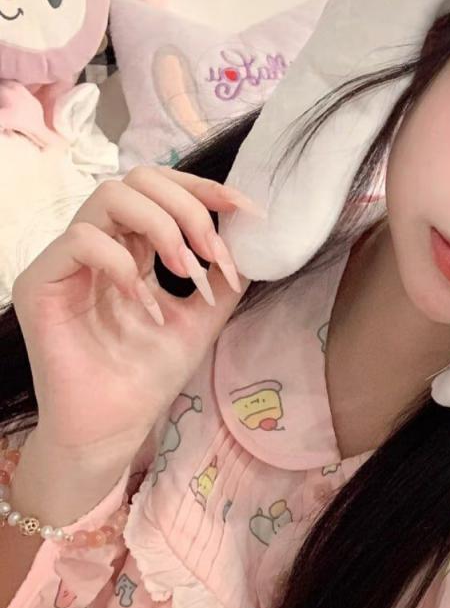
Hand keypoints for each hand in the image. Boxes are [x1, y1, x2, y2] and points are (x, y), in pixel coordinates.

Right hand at [10, 166, 257, 469]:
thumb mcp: (201, 319)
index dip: (204, 189)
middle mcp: (98, 243)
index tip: (246, 209)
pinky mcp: (40, 282)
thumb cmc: (148, 376)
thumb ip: (223, 277)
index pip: (162, 189)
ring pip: (109, 196)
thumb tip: (251, 239)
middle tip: (213, 253)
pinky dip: (124, 266)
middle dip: (187, 207)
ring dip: (161, 227)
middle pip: (138, 179)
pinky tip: (146, 305)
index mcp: (131, 245)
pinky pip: (82, 241)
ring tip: (186, 272)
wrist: (114, 428)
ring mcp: (65, 260)